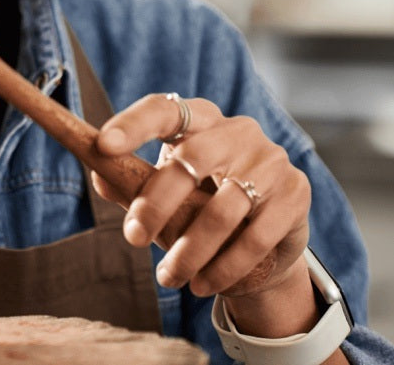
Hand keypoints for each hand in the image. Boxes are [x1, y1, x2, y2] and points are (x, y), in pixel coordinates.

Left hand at [91, 94, 309, 298]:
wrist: (268, 236)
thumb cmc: (203, 202)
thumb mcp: (166, 189)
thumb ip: (131, 181)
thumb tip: (98, 174)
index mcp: (200, 119)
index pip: (164, 109)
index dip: (133, 124)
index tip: (103, 146)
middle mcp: (238, 130)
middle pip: (191, 159)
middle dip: (157, 203)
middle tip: (133, 238)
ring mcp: (270, 159)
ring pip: (223, 208)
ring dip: (190, 249)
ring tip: (167, 277)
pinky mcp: (295, 192)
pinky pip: (256, 235)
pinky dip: (225, 266)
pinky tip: (202, 283)